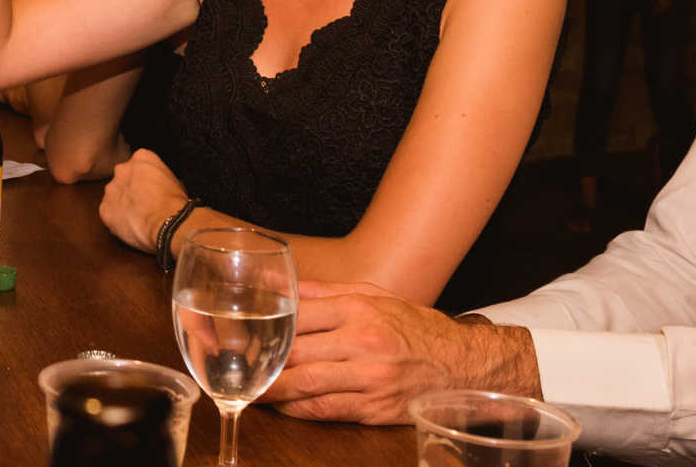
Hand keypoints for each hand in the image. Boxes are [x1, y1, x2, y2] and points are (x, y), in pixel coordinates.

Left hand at [98, 147, 187, 252]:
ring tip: (137, 217)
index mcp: (141, 157)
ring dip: (122, 204)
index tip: (150, 189)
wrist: (167, 223)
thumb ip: (160, 177)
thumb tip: (161, 184)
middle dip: (130, 189)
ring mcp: (111, 189)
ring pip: (114, 195)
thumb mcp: (175, 180)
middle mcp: (122, 169)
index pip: (139, 164)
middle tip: (142, 203)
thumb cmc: (174, 203)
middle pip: (124, 178)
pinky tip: (130, 226)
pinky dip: (116, 219)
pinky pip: (108, 213)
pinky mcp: (104, 208)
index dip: (145, 179)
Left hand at [265, 285, 538, 424]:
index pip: (297, 315)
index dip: (264, 325)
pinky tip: (281, 405)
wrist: (462, 365)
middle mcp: (362, 342)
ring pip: (305, 385)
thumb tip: (280, 286)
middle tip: (233, 363)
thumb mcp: (374, 295)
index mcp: (358, 309)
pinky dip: (297, 409)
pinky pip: (324, 410)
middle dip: (259, 360)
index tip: (241, 331)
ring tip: (247, 387)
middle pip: (295, 352)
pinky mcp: (373, 408)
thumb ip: (324, 293)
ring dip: (271, 389)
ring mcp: (369, 378)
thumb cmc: (415, 327)